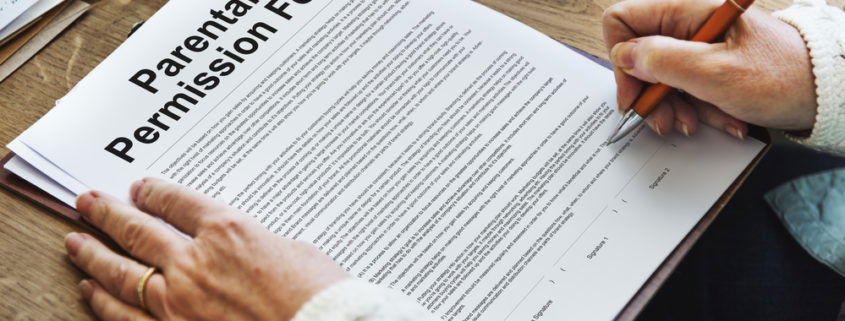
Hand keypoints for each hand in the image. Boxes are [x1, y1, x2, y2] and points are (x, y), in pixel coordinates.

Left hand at [64, 178, 348, 320]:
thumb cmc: (320, 296)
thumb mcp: (297, 252)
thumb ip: (260, 244)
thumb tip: (250, 246)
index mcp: (229, 231)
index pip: (177, 202)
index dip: (152, 192)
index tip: (138, 188)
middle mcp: (196, 262)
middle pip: (138, 230)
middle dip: (107, 213)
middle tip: (87, 201)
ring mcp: (180, 301)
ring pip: (122, 272)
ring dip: (93, 255)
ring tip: (75, 242)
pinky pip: (126, 317)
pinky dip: (104, 302)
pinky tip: (90, 292)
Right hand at [602, 0, 817, 137]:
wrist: (826, 93)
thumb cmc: (783, 77)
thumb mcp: (716, 73)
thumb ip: (664, 61)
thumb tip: (625, 56)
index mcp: (689, 10)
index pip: (624, 20)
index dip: (622, 60)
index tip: (634, 94)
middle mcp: (689, 23)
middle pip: (641, 55)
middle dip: (651, 94)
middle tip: (666, 121)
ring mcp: (699, 44)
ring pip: (661, 77)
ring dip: (676, 107)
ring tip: (699, 123)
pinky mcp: (709, 64)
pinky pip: (686, 88)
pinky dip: (698, 108)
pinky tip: (720, 119)